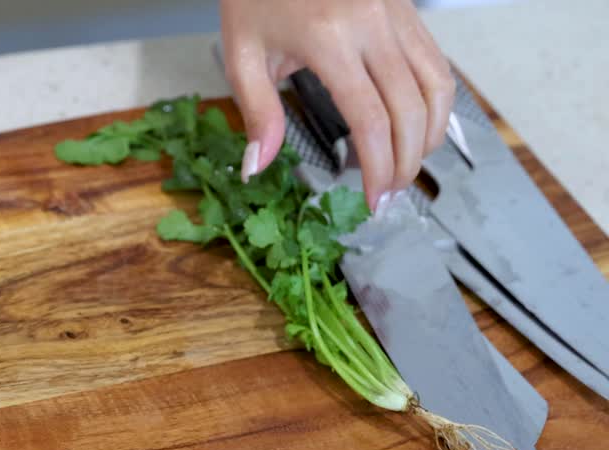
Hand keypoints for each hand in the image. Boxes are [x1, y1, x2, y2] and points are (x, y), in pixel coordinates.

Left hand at [220, 0, 455, 209]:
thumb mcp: (241, 54)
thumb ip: (257, 112)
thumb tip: (258, 166)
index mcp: (328, 39)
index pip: (370, 119)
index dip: (379, 166)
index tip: (374, 200)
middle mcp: (373, 25)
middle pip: (411, 109)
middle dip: (406, 162)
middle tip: (389, 195)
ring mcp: (397, 14)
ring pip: (437, 85)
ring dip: (429, 135)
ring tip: (404, 167)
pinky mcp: (407, 9)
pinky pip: (436, 61)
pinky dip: (434, 102)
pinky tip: (415, 128)